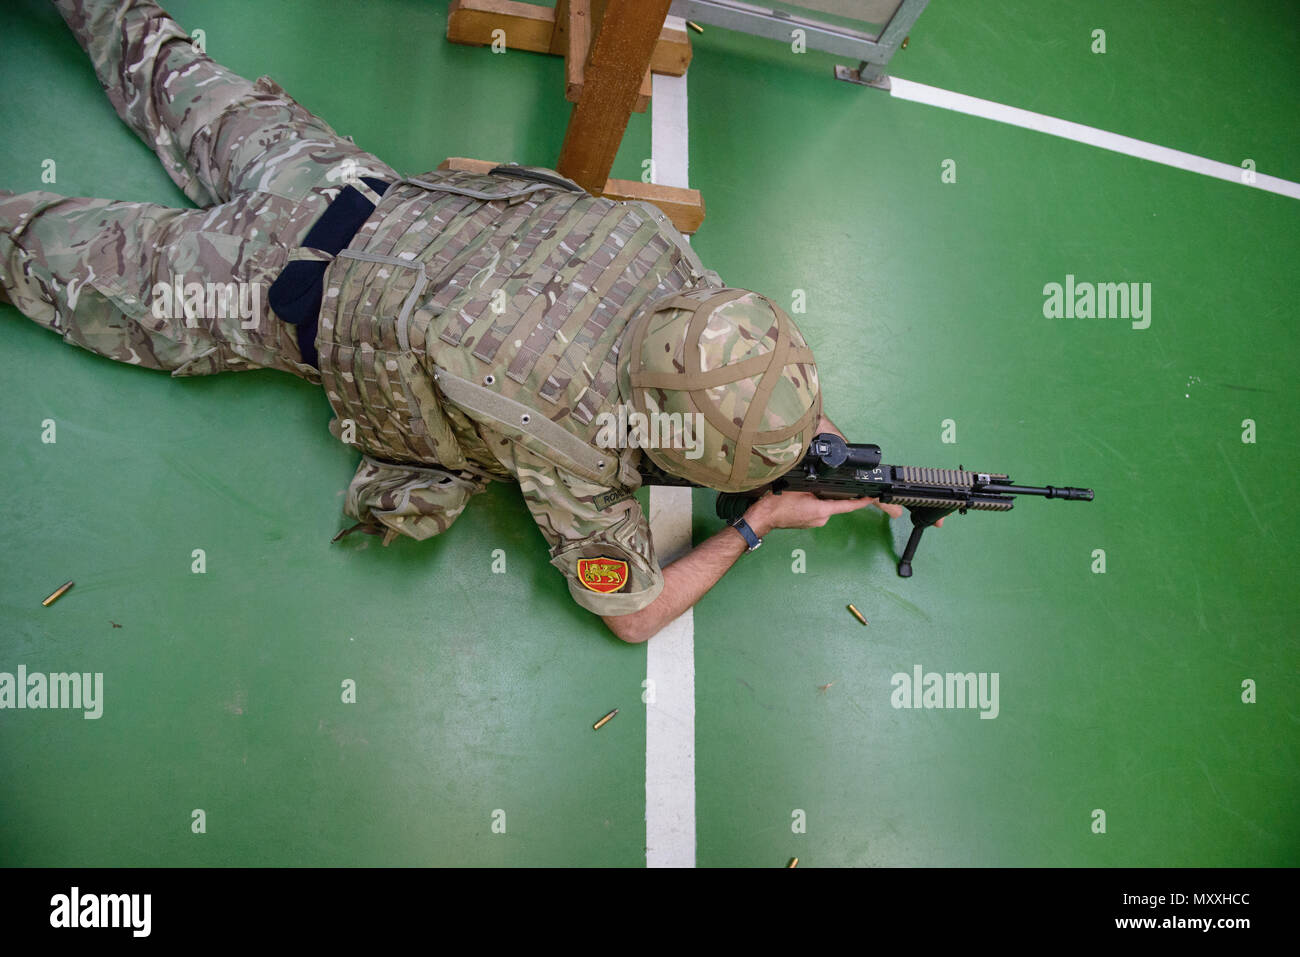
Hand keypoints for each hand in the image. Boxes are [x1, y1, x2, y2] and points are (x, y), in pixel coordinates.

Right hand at [745, 490, 897, 533]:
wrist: (764, 517)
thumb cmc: (778, 503)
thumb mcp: (799, 486)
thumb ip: (815, 483)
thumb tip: (824, 477)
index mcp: (822, 511)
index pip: (848, 506)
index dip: (862, 501)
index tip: (872, 497)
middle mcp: (821, 519)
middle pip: (835, 503)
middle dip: (832, 493)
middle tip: (821, 483)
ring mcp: (815, 522)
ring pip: (825, 506)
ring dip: (820, 498)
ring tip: (807, 490)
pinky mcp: (808, 523)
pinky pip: (817, 510)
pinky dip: (814, 503)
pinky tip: (802, 497)